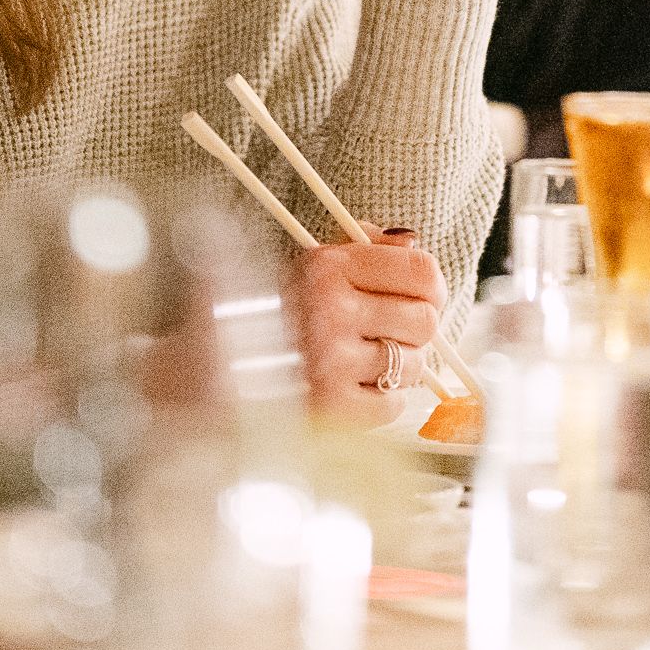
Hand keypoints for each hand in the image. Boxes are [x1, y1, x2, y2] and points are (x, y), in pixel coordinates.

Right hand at [295, 231, 440, 426]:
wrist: (218, 367)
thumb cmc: (278, 314)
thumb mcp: (311, 265)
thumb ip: (364, 246)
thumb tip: (412, 241)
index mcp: (327, 266)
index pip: (421, 271)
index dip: (431, 286)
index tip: (422, 296)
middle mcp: (329, 310)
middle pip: (425, 321)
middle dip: (413, 329)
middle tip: (388, 332)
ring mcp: (330, 362)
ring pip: (414, 365)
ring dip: (398, 368)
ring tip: (364, 362)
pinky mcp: (330, 408)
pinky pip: (393, 405)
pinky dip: (381, 401)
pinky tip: (353, 388)